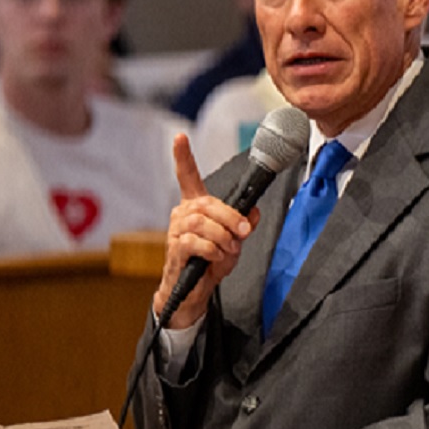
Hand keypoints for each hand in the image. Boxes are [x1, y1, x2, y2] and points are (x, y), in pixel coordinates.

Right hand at [153, 133, 258, 329]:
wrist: (193, 292)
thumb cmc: (210, 262)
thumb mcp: (235, 241)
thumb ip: (244, 223)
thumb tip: (253, 212)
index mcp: (195, 206)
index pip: (187, 176)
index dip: (183, 157)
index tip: (180, 137)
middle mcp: (182, 214)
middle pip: (207, 203)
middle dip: (230, 218)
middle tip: (243, 233)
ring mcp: (175, 231)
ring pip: (202, 222)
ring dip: (222, 236)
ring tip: (229, 249)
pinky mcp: (174, 249)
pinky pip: (196, 242)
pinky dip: (213, 249)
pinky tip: (215, 257)